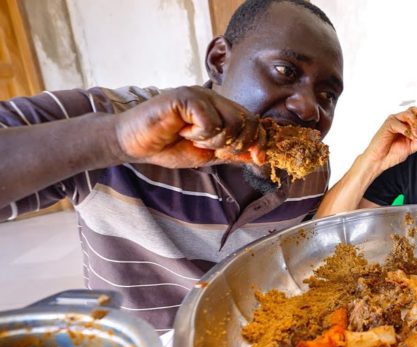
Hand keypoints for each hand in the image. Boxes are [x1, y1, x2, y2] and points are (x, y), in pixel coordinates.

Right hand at [113, 86, 259, 168]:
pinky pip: (210, 121)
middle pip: (247, 121)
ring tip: (192, 138)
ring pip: (232, 122)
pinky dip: (200, 134)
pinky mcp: (185, 96)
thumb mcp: (207, 154)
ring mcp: (199, 94)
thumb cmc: (168, 147)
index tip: (258, 158)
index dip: (259, 141)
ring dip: (214, 141)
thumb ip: (232, 153)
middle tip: (209, 147)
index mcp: (220, 109)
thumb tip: (259, 156)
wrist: (134, 144)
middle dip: (234, 144)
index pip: (253, 121)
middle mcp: (212, 98)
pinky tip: (182, 131)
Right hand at [361, 107, 416, 172]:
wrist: (380, 160)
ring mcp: (395, 120)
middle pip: (416, 109)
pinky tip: (410, 137)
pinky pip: (399, 122)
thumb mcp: (413, 147)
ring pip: (409, 114)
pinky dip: (407, 130)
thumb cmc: (393, 153)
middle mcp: (402, 119)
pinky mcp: (388, 124)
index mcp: (409, 123)